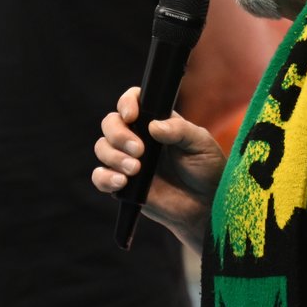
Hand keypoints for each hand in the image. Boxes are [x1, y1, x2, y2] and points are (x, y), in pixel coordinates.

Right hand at [90, 85, 224, 240]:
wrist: (206, 205)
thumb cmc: (207, 169)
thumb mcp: (200, 143)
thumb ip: (179, 130)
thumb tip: (153, 126)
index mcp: (155, 121)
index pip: (132, 101)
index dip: (126, 103)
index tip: (132, 116)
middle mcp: (137, 137)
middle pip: (110, 123)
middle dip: (118, 134)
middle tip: (139, 151)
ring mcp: (128, 161)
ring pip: (102, 148)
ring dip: (114, 156)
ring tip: (136, 170)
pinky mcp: (122, 185)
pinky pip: (100, 177)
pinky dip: (105, 178)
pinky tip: (122, 182)